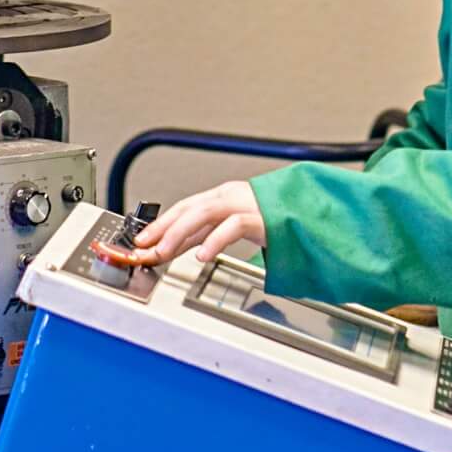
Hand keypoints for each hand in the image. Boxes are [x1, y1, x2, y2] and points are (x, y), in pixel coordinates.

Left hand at [121, 179, 266, 267]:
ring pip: (205, 212)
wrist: (310, 218)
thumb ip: (203, 236)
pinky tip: (202, 255)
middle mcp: (230, 196)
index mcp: (221, 197)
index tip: (140, 242)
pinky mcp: (262, 218)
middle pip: (189, 207)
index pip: (183, 208)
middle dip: (162, 227)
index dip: (159, 224)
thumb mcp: (231, 228)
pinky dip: (215, 240)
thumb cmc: (273, 223)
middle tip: (143, 247)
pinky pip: (233, 226)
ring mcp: (246, 205)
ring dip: (180, 232)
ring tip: (163, 251)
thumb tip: (171, 248)